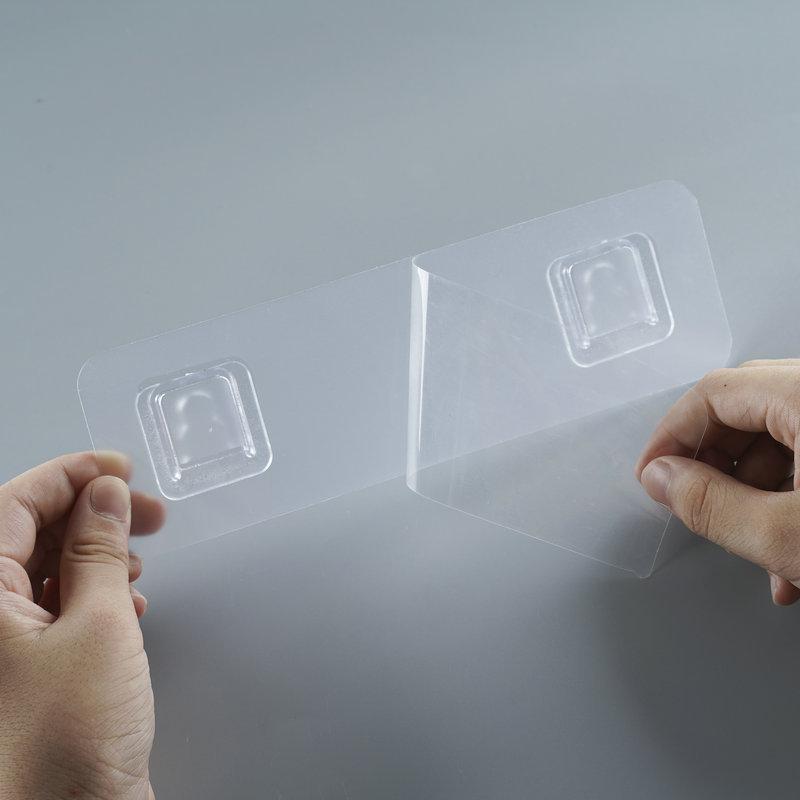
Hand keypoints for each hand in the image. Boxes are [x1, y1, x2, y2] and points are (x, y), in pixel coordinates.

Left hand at [0, 451, 164, 799]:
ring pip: (47, 570)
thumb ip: (99, 551)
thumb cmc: (69, 743)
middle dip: (92, 515)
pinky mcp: (33, 670)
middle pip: (30, 535)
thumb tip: (103, 495)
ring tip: (143, 561)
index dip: (70, 475)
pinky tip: (132, 605)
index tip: (119, 468)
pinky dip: (98, 594)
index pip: (12, 505)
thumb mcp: (98, 627)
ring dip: (99, 555)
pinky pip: (58, 607)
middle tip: (147, 512)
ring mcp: (6, 646)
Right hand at [636, 360, 799, 605]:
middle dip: (712, 462)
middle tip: (689, 500)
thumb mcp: (789, 534)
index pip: (715, 392)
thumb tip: (663, 479)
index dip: (671, 435)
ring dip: (754, 486)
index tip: (652, 473)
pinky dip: (793, 489)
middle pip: (747, 408)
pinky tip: (792, 547)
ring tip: (752, 543)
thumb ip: (712, 503)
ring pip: (782, 433)